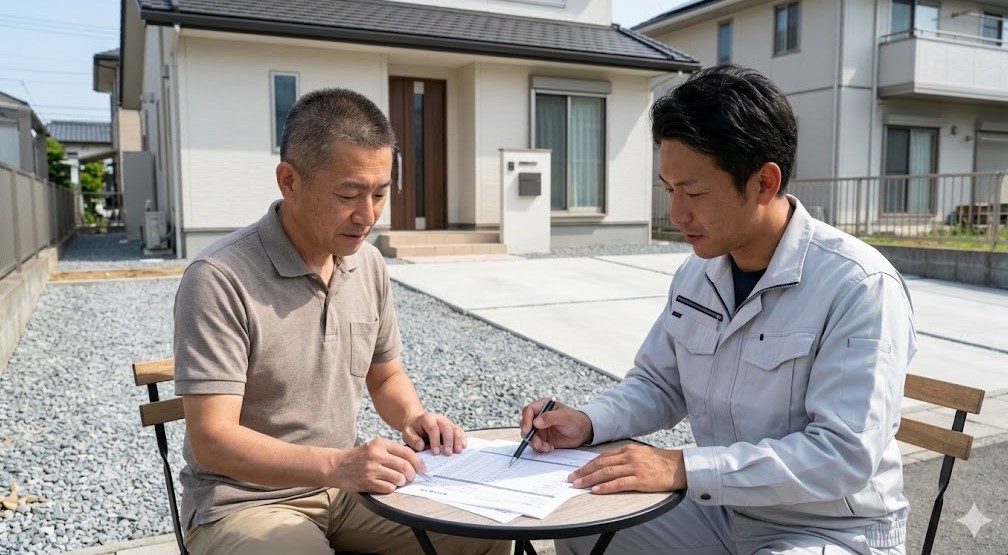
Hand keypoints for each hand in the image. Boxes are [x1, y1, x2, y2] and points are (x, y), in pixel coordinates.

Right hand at [332, 438, 427, 493]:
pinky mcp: (368, 482)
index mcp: (381, 444)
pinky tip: (387, 485)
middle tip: (411, 477)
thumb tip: (414, 461)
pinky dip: (391, 488)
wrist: (336, 466)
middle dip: (412, 474)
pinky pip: (389, 488)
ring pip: (399, 478)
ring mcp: (372, 469)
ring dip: (401, 482)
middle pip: (405, 467)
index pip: (407, 453)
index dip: (418, 462)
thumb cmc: (358, 457)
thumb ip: (392, 451)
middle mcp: (377, 455)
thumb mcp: (374, 447)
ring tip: (398, 481)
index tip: (422, 468)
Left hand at [401, 412, 465, 455]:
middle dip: (448, 441)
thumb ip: (412, 439)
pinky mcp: (452, 427)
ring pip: (455, 429)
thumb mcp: (407, 433)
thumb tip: (421, 446)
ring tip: (458, 451)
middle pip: (447, 428)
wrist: (417, 423)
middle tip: (448, 453)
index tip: (435, 452)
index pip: (433, 428)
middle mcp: (439, 419)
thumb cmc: (413, 430)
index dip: (435, 440)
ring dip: (458, 440)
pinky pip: (460, 431)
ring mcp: (447, 422)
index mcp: (427, 419)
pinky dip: (462, 439)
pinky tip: (463, 447)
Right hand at [519, 398, 592, 451]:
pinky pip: (535, 444)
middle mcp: (538, 416)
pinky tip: (549, 448)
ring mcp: (539, 428)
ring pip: (529, 436)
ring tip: (546, 447)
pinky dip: (540, 448)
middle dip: (529, 435)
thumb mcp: (565, 417)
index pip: (528, 411)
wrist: (583, 432)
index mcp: (543, 406)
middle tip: (538, 443)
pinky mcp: (542, 438)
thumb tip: (536, 422)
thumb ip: (550, 417)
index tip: (527, 430)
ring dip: (535, 443)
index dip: (525, 420)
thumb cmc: (576, 420)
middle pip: (525, 424)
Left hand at [568, 444, 686, 493]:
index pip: (603, 457)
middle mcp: (629, 456)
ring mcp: (634, 468)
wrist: (679, 466)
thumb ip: (625, 458)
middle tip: (572, 478)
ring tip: (579, 484)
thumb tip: (608, 464)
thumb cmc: (660, 462)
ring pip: (607, 472)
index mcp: (628, 449)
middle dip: (584, 471)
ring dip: (591, 479)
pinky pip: (619, 483)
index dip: (588, 464)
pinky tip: (596, 490)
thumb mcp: (640, 454)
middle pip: (601, 463)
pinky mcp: (641, 479)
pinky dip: (606, 487)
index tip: (578, 471)